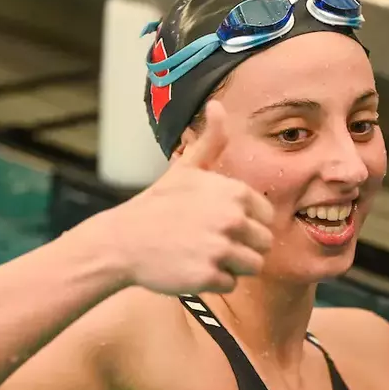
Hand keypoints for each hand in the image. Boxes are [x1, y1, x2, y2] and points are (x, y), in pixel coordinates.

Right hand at [105, 101, 273, 294]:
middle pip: (263, 244)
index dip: (245, 223)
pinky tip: (190, 267)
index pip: (266, 217)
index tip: (218, 223)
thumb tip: (217, 105)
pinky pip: (231, 284)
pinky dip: (213, 282)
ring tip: (201, 254)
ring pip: (252, 266)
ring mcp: (220, 249)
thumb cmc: (157, 205)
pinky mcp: (209, 276)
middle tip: (207, 242)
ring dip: (230, 265)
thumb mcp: (186, 169)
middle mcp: (232, 219)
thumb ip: (210, 142)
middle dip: (241, 246)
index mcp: (234, 193)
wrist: (122, 241)